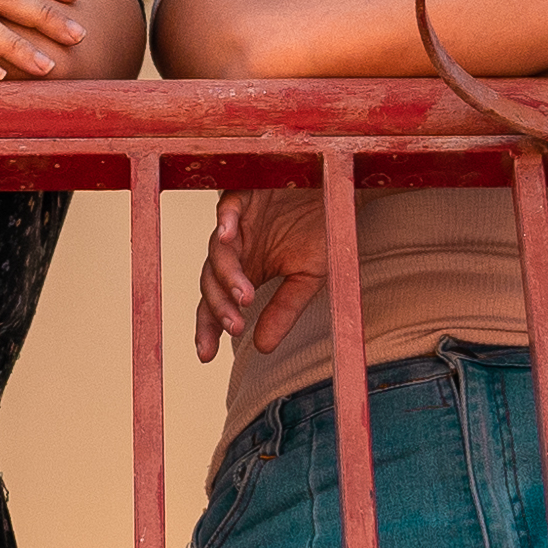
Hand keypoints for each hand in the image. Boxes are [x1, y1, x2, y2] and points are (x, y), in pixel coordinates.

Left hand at [193, 183, 328, 356]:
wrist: (341, 190)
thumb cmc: (321, 230)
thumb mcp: (308, 278)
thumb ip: (284, 309)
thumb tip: (262, 349)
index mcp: (245, 269)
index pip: (216, 302)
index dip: (208, 327)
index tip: (205, 356)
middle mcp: (235, 247)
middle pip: (211, 280)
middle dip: (220, 307)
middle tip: (236, 326)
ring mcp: (238, 220)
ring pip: (218, 251)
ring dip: (229, 275)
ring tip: (245, 296)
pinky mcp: (246, 193)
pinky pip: (229, 207)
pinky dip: (226, 221)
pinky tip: (229, 237)